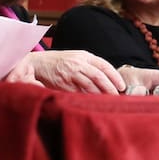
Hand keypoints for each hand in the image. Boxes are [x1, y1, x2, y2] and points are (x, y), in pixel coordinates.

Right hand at [5, 50, 125, 94]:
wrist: (37, 63)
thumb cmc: (58, 62)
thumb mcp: (75, 58)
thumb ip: (89, 66)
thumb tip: (106, 80)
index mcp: (84, 55)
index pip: (104, 65)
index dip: (115, 77)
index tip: (122, 86)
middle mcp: (78, 63)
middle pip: (99, 76)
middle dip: (110, 88)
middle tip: (116, 97)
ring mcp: (70, 73)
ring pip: (90, 86)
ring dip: (100, 95)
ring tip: (107, 102)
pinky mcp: (63, 83)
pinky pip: (78, 93)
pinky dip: (87, 98)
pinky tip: (92, 103)